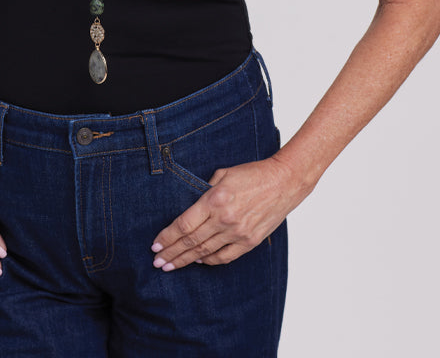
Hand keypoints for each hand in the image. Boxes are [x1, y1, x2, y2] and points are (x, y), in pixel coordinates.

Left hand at [151, 155, 302, 270]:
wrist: (283, 182)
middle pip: (191, 241)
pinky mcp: (250, 242)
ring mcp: (238, 233)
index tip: (155, 245)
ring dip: (186, 260)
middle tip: (157, 262)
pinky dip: (209, 261)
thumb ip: (204, 189)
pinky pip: (224, 257)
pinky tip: (198, 261)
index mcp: (215, 199)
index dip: (167, 237)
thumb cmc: (252, 174)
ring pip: (205, 252)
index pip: (184, 224)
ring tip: (171, 266)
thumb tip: (190, 205)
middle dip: (172, 253)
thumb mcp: (223, 173)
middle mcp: (225, 219)